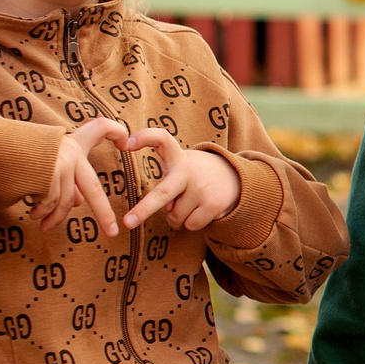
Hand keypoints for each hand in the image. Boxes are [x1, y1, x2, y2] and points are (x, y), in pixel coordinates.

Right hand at [31, 118, 129, 237]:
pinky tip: (35, 214)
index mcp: (73, 143)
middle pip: (93, 189)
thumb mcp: (48, 161)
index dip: (117, 132)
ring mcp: (60, 164)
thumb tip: (78, 203)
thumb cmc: (18, 154)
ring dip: (56, 218)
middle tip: (112, 232)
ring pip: (66, 202)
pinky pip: (50, 202)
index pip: (101, 128)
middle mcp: (70, 152)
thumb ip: (67, 178)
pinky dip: (43, 212)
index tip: (126, 143)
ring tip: (46, 227)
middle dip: (104, 214)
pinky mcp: (47, 174)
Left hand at [120, 128, 243, 232]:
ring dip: (177, 218)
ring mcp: (202, 188)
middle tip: (128, 222)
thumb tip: (166, 207)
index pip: (162, 139)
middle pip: (162, 194)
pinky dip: (190, 224)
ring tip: (189, 205)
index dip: (145, 138)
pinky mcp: (214, 204)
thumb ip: (167, 180)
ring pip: (175, 216)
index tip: (127, 143)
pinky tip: (199, 211)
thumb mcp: (182, 165)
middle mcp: (189, 171)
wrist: (236, 178)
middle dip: (143, 209)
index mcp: (178, 158)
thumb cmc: (196, 174)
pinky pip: (190, 225)